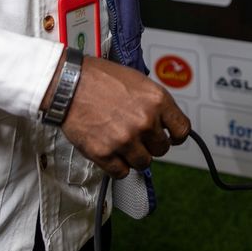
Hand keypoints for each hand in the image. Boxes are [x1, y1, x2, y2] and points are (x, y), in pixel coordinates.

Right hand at [47, 54, 190, 176]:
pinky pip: (121, 172)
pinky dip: (117, 166)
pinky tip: (111, 152)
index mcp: (157, 100)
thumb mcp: (138, 81)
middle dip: (151, 144)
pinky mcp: (105, 153)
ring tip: (122, 143)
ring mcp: (125, 139)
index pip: (183, 130)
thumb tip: (164, 120)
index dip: (176, 136)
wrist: (68, 84)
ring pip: (143, 163)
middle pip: (162, 149)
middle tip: (138, 136)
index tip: (171, 138)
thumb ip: (154, 103)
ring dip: (134, 156)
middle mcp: (145, 121)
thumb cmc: (99, 78)